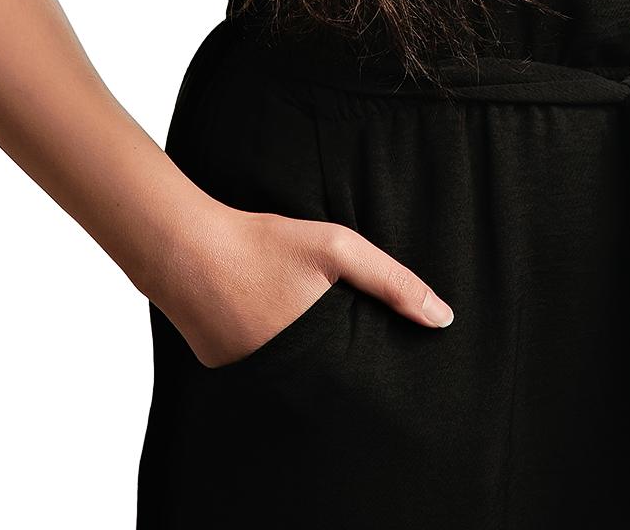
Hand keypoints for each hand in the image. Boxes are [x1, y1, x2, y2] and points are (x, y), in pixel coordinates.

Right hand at [158, 201, 455, 367]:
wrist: (187, 250)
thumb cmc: (264, 244)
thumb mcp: (337, 248)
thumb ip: (391, 281)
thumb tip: (442, 319)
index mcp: (320, 357)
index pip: (361, 384)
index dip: (376, 373)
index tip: (392, 366)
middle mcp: (287, 380)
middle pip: (329, 383)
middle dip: (342, 367)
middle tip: (342, 334)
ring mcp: (252, 381)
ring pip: (294, 376)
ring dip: (304, 359)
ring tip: (298, 319)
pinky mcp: (225, 372)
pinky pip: (261, 367)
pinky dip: (269, 348)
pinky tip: (263, 316)